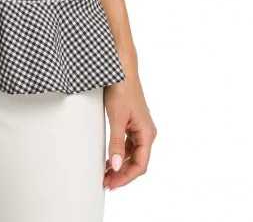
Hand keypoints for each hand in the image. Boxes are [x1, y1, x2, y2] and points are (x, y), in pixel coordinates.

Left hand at [103, 73, 156, 190]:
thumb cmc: (121, 89)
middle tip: (105, 182)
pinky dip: (120, 154)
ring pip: (133, 155)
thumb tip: (117, 166)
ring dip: (120, 165)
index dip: (126, 177)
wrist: (121, 69)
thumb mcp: (116, 118)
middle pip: (137, 162)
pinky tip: (110, 159)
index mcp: (147, 133)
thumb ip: (117, 143)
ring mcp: (140, 128)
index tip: (111, 184)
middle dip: (122, 174)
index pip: (140, 165)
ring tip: (106, 174)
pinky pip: (129, 145)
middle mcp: (146, 133)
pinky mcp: (133, 123)